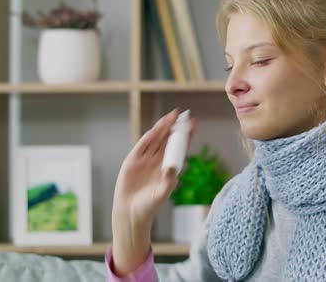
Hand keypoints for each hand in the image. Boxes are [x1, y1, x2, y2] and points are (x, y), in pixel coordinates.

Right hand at [111, 108, 195, 275]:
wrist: (131, 212)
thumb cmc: (150, 205)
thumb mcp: (162, 193)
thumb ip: (168, 181)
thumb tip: (173, 167)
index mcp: (169, 167)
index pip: (179, 147)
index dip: (186, 135)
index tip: (194, 124)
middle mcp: (158, 160)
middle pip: (168, 139)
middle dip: (176, 127)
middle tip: (184, 114)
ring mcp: (145, 159)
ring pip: (156, 139)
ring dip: (163, 127)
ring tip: (172, 116)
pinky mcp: (133, 160)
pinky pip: (142, 145)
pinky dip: (149, 136)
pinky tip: (156, 128)